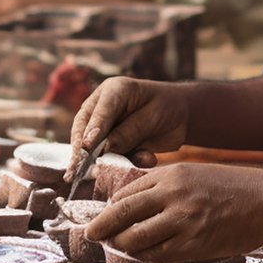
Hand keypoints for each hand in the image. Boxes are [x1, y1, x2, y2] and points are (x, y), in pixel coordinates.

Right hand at [68, 77, 191, 169]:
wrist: (181, 116)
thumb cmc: (167, 107)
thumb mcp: (152, 117)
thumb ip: (128, 132)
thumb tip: (103, 150)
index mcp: (112, 91)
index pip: (97, 112)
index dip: (91, 130)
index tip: (86, 147)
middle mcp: (102, 108)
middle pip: (84, 130)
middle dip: (84, 152)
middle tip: (80, 171)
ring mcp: (105, 127)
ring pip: (95, 148)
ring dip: (108, 161)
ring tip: (121, 169)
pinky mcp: (112, 144)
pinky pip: (112, 157)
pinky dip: (127, 163)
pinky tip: (149, 159)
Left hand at [83, 163, 262, 262]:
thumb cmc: (228, 188)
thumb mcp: (191, 174)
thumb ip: (161, 186)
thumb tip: (128, 204)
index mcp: (170, 175)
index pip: (126, 194)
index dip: (109, 208)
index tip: (101, 217)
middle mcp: (172, 197)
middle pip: (121, 215)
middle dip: (100, 228)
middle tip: (89, 235)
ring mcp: (183, 223)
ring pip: (135, 239)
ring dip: (122, 246)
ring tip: (118, 247)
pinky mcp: (194, 246)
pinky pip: (158, 255)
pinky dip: (145, 256)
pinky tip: (142, 255)